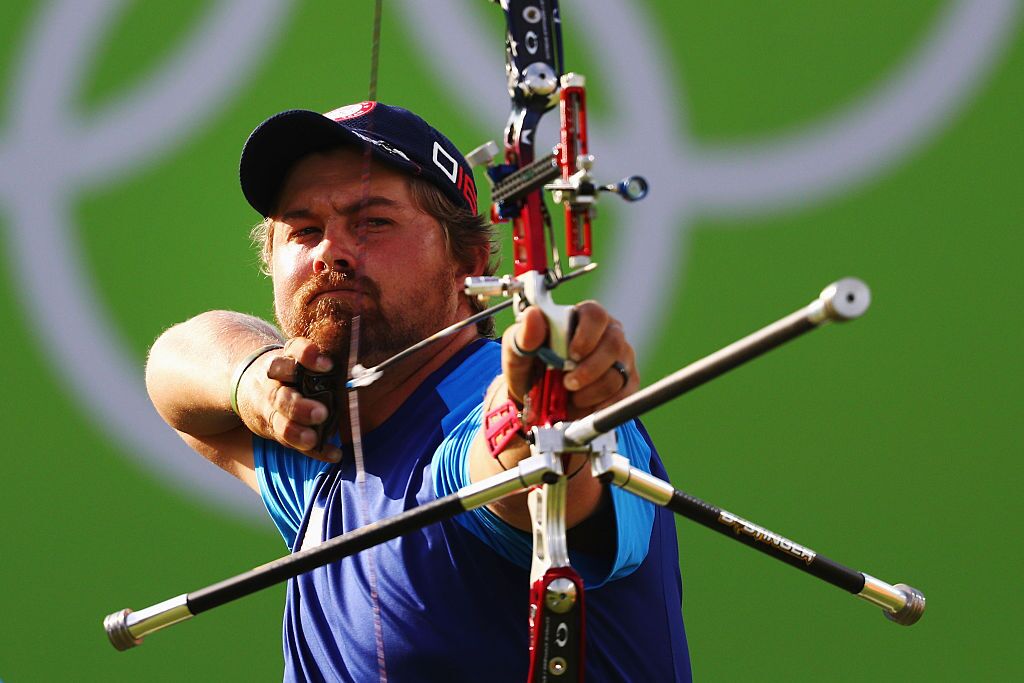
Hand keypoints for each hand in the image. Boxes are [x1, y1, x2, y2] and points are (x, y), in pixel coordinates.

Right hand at [235, 337, 342, 461]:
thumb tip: (362, 369)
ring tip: (312, 439)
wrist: (251, 388)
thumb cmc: (290, 371)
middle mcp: (275, 385)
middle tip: (320, 413)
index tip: (327, 365)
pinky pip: (292, 443)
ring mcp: (271, 410)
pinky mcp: (275, 430)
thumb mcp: (298, 357)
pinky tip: (333, 454)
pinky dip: (314, 451)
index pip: (293, 353)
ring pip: (279, 422)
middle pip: (281, 395)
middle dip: (298, 406)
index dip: (307, 357)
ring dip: (295, 431)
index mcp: (285, 361)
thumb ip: (320, 362)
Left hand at [502, 301, 637, 419]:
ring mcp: (620, 358)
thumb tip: (533, 315)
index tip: (572, 354)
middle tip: (568, 383)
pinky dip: (603, 405)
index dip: (587, 334)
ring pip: (618, 373)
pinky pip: (624, 395)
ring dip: (592, 391)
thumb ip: (524, 336)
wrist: (537, 402)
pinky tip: (586, 405)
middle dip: (590, 369)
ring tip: (572, 396)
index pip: (595, 314)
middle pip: (614, 343)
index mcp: (582, 318)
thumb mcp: (518, 353)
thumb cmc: (530, 369)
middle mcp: (607, 334)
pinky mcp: (627, 383)